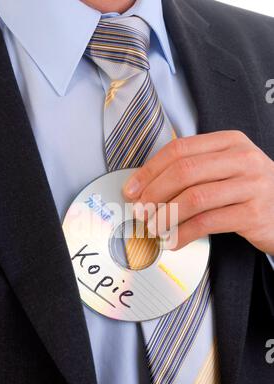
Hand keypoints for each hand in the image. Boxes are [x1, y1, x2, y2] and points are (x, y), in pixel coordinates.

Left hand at [123, 131, 273, 253]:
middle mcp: (242, 159)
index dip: (150, 170)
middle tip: (139, 211)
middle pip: (184, 171)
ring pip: (194, 198)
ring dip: (166, 216)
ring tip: (153, 228)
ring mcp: (250, 185)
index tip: (132, 189)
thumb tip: (146, 186)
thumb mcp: (226, 170)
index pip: (180, 149)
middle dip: (154, 193)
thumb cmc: (249, 191)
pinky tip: (174, 241)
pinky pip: (207, 223)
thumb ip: (193, 171)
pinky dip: (184, 234)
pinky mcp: (253, 213)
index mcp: (230, 142)